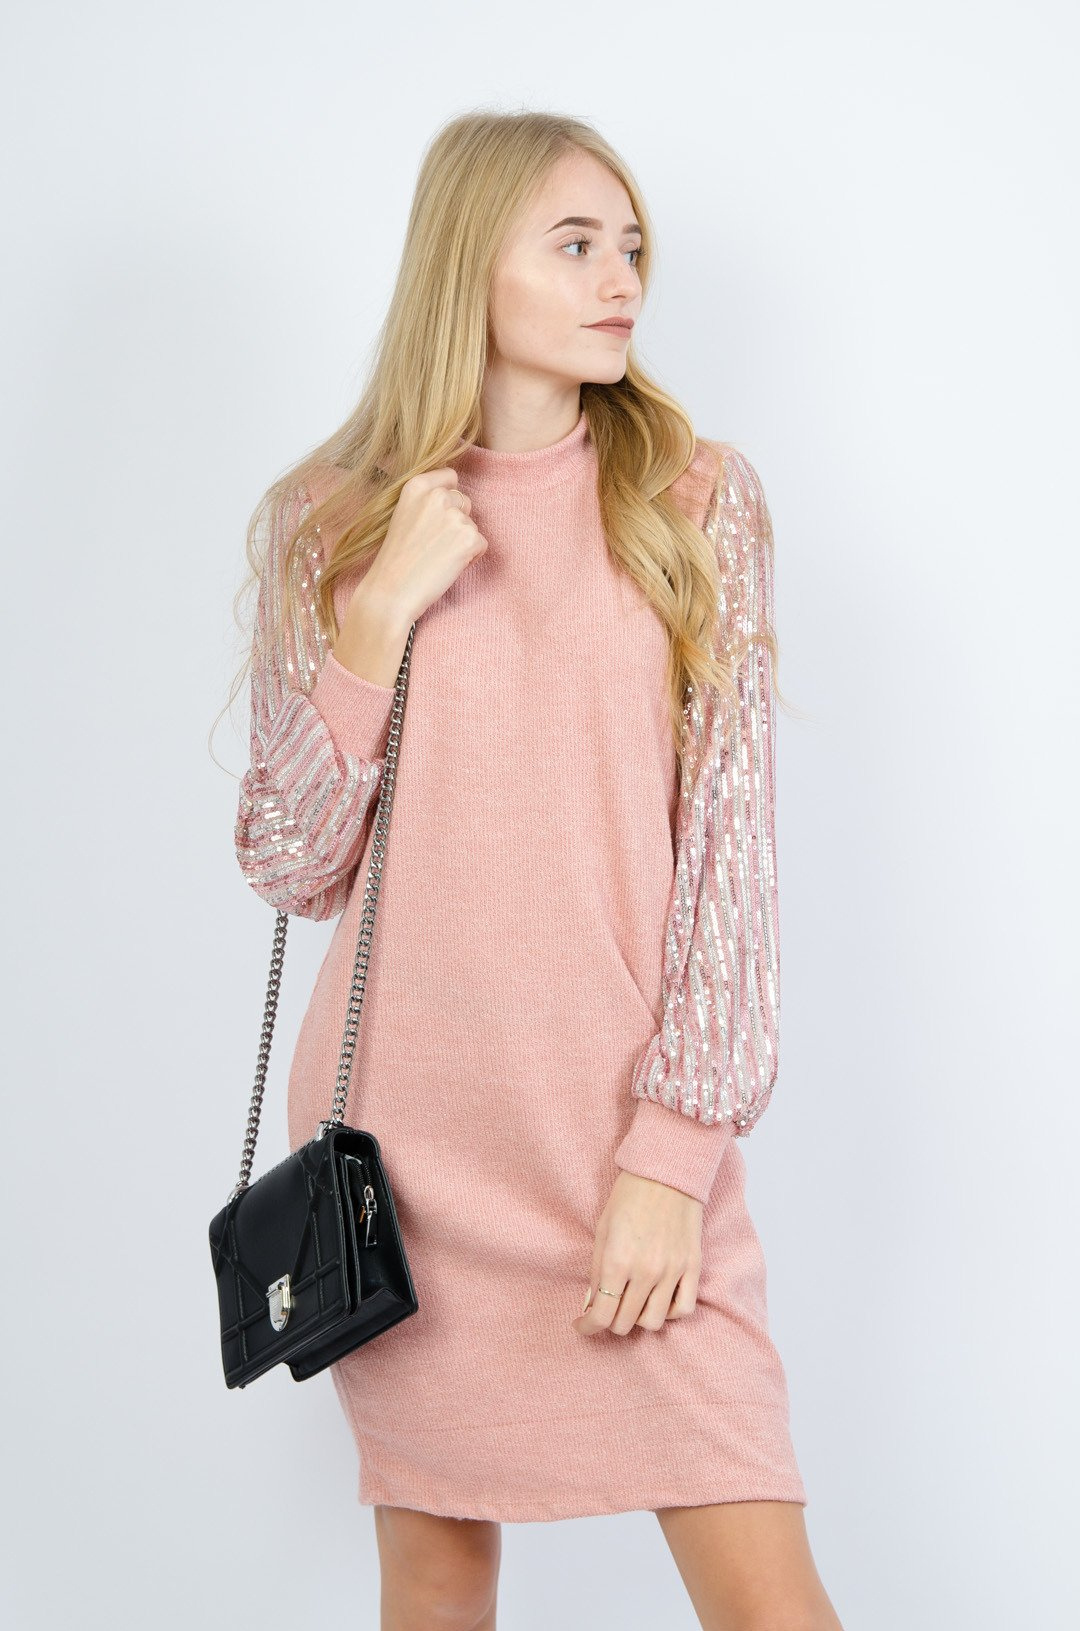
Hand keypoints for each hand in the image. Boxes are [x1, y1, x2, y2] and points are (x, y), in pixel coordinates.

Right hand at [363, 466, 486, 626]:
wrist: (391, 592)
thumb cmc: (395, 559)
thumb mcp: (402, 514)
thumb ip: (426, 500)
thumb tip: (453, 495)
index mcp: (417, 485)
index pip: (450, 476)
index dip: (448, 499)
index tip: (435, 518)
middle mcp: (437, 496)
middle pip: (464, 501)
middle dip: (456, 521)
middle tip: (432, 544)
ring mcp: (454, 516)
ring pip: (472, 525)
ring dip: (461, 541)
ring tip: (437, 557)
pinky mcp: (469, 538)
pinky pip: (481, 544)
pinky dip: (470, 557)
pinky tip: (448, 566)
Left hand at [571, 1170, 702, 1336]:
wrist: (666, 1171)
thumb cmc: (628, 1197)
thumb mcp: (602, 1231)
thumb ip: (596, 1271)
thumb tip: (591, 1305)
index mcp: (618, 1261)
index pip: (601, 1316)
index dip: (588, 1327)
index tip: (582, 1325)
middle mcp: (646, 1272)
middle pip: (626, 1323)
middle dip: (610, 1322)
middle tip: (606, 1310)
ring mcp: (672, 1271)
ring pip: (654, 1322)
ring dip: (639, 1318)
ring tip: (633, 1302)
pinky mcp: (693, 1267)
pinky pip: (684, 1309)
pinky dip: (670, 1311)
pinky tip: (660, 1299)